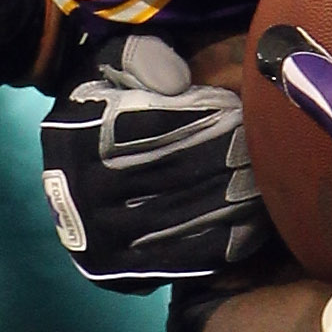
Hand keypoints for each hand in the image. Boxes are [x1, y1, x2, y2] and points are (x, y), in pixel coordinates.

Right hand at [38, 31, 269, 290]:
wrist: (68, 152)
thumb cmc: (104, 94)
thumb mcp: (113, 60)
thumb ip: (143, 58)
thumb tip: (178, 81)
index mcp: (75, 138)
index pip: (152, 130)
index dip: (200, 119)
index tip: (239, 111)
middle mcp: (77, 196)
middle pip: (167, 178)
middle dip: (220, 161)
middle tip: (260, 149)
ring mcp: (93, 241)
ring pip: (175, 224)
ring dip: (225, 205)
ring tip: (263, 184)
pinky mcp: (112, 273)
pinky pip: (174, 262)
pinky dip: (215, 245)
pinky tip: (251, 225)